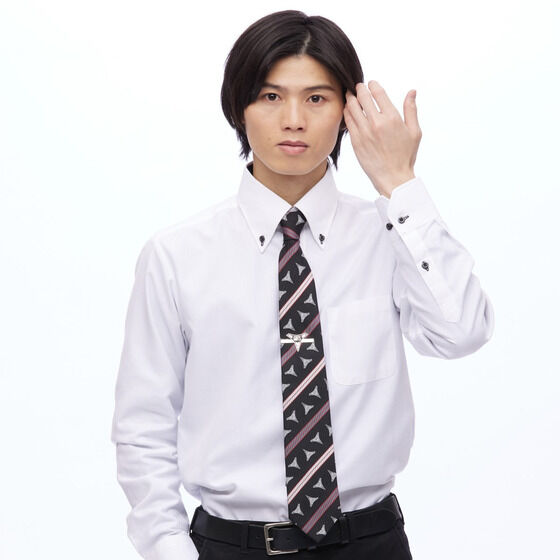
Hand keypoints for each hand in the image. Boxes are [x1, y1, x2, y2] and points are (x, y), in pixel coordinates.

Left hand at [343, 80, 421, 196]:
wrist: (392, 177)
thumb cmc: (405, 156)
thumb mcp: (414, 132)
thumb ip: (411, 110)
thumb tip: (412, 92)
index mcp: (392, 118)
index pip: (378, 93)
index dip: (372, 85)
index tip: (370, 83)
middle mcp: (376, 123)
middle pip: (362, 98)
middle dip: (359, 89)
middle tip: (357, 87)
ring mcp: (364, 132)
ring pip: (352, 108)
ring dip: (350, 99)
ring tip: (350, 96)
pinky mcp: (356, 141)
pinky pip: (348, 122)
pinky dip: (347, 113)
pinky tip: (348, 111)